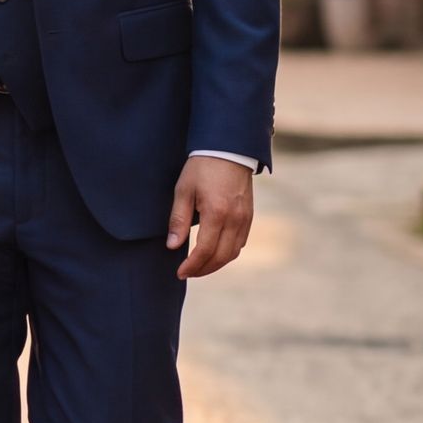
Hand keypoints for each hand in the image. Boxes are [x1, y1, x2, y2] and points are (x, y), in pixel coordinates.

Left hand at [166, 157, 254, 279]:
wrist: (229, 149)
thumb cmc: (202, 167)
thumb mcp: (183, 190)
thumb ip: (178, 219)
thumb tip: (173, 246)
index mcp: (217, 213)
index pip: (205, 251)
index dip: (192, 266)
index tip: (180, 272)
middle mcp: (235, 219)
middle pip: (221, 257)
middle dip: (203, 270)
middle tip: (187, 273)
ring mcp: (245, 218)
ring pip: (233, 253)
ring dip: (216, 264)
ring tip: (199, 267)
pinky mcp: (250, 216)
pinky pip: (240, 243)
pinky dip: (227, 253)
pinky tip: (214, 253)